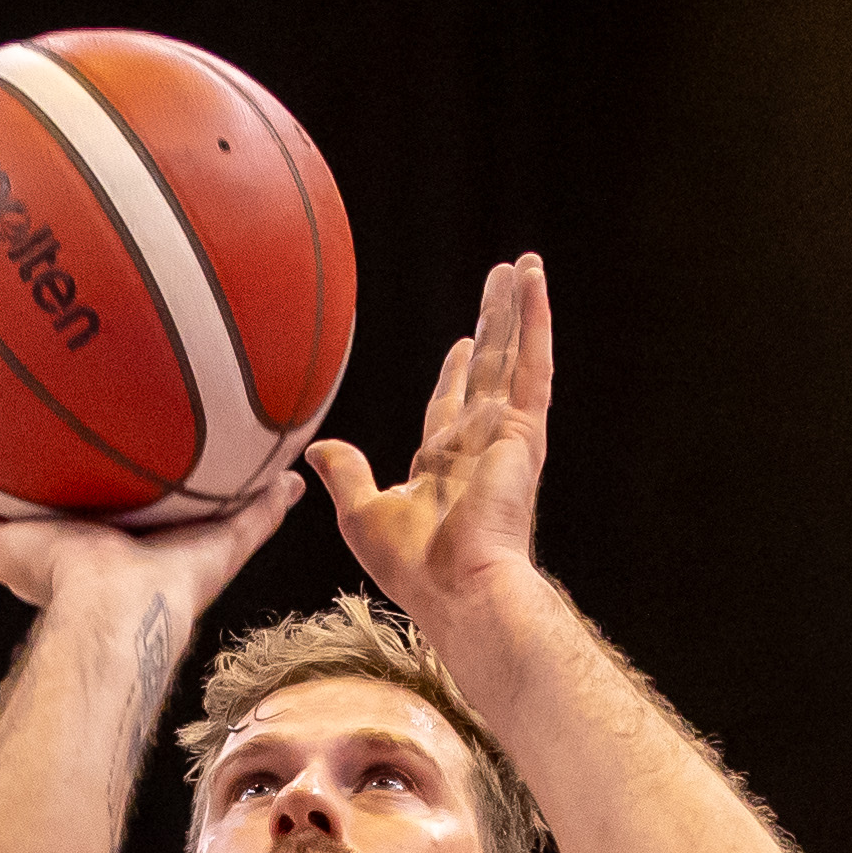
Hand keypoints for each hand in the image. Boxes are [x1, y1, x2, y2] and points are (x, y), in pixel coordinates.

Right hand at [0, 449, 302, 629]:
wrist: (123, 613)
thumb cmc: (172, 586)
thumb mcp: (223, 533)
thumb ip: (256, 508)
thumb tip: (298, 476)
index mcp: (101, 544)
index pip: (85, 506)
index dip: (77, 481)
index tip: (66, 452)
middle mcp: (52, 545)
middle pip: (21, 503)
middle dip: (5, 474)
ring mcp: (17, 547)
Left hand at [308, 255, 551, 635]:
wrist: (457, 586)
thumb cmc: (412, 566)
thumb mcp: (361, 514)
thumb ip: (345, 474)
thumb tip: (316, 448)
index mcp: (443, 467)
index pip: (450, 408)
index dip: (456, 375)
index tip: (461, 347)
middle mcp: (479, 446)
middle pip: (488, 371)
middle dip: (493, 328)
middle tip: (503, 285)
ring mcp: (506, 436)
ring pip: (514, 357)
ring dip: (519, 310)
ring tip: (526, 266)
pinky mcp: (523, 430)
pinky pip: (533, 365)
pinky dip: (536, 321)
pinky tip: (536, 282)